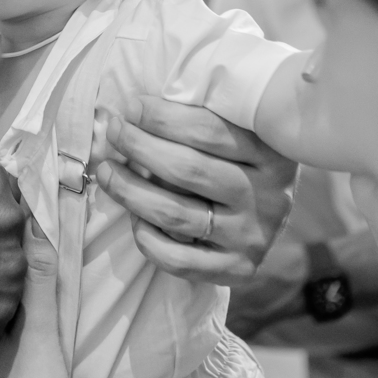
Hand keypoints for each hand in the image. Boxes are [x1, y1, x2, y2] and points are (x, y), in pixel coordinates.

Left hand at [95, 96, 295, 285]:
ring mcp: (252, 237)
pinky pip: (179, 259)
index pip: (208, 130)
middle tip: (114, 132)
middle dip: (140, 147)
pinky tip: (134, 218)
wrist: (269, 220)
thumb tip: (136, 109)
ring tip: (106, 171)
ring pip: (176, 214)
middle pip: (188, 170)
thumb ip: (200, 119)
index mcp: (271, 154)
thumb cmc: (240, 164)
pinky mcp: (236, 270)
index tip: (132, 107)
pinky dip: (147, 238)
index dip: (162, 117)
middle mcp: (267, 197)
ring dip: (130, 190)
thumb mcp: (239, 134)